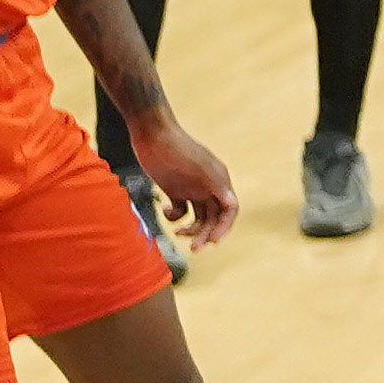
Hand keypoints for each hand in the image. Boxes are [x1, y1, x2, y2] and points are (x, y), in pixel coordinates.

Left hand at [134, 115, 241, 246]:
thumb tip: (232, 204)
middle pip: (213, 218)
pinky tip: (164, 209)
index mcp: (219, 181)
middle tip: (193, 248)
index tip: (213, 240)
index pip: (229, 209)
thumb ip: (215, 185)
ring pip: (198, 217)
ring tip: (177, 233)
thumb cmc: (177, 148)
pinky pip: (180, 211)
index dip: (224, 227)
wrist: (152, 134)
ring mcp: (191, 189)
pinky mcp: (175, 190)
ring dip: (190, 229)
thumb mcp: (198, 167)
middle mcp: (208, 187)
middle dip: (205, 233)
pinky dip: (174, 217)